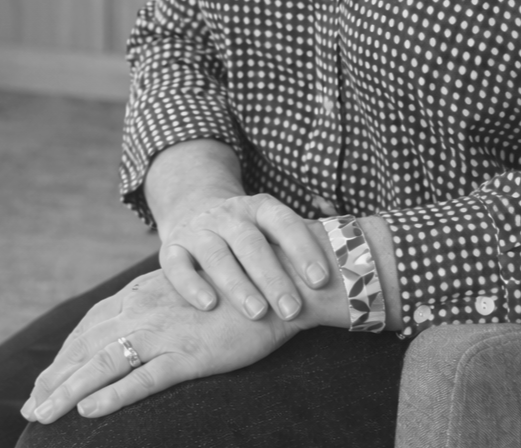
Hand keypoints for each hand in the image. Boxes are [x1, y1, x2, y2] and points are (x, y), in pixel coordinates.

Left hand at [22, 267, 302, 424]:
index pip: (93, 325)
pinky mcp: (189, 355)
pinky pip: (142, 378)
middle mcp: (147, 308)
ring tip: (42, 416)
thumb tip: (139, 328)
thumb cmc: (241, 291)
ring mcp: (166, 332)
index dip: (65, 354)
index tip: (43, 382)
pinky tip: (89, 412)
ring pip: (103, 364)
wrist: (283, 286)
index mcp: (146, 292)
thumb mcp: (191, 294)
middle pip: (88, 345)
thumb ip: (162, 305)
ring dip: (68, 391)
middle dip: (55, 378)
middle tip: (29, 410)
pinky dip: (112, 395)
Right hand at [159, 192, 331, 321]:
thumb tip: (349, 270)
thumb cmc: (249, 233)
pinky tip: (208, 306)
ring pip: (216, 254)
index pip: (284, 223)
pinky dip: (192, 284)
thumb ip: (298, 245)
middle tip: (294, 309)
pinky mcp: (172, 246)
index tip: (321, 281)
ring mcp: (199, 229)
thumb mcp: (271, 229)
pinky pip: (177, 265)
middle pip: (251, 243)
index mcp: (259, 208)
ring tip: (258, 313)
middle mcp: (229, 214)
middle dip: (274, 278)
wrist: (195, 208)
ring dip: (238, 284)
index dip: (303, 250)